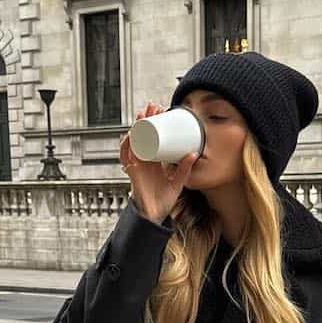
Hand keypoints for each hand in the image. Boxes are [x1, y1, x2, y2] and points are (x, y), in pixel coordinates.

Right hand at [119, 101, 199, 222]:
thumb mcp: (178, 181)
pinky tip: (129, 137)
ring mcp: (137, 165)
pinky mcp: (133, 173)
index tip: (160, 110)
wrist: (155, 215)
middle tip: (152, 106)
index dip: (154, 122)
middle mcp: (143, 160)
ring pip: (132, 141)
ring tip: (142, 116)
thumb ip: (185, 168)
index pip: (152, 136)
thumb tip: (194, 154)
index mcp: (154, 160)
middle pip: (141, 134)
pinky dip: (126, 147)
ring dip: (136, 128)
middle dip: (144, 119)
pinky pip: (126, 157)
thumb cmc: (164, 200)